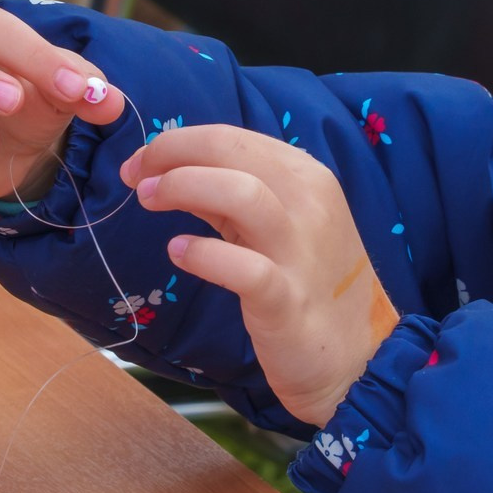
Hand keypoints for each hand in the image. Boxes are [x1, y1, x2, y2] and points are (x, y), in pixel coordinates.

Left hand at [124, 125, 398, 427]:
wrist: (357, 355)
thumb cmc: (311, 283)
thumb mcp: (277, 224)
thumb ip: (230, 195)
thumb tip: (169, 170)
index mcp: (306, 176)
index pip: (231, 137)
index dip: (176, 141)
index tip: (142, 163)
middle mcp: (309, 202)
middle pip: (231, 150)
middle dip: (170, 153)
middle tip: (135, 177)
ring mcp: (300, 251)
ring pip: (241, 193)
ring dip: (183, 186)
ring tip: (148, 200)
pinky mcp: (288, 300)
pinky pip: (244, 268)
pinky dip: (202, 254)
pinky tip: (179, 252)